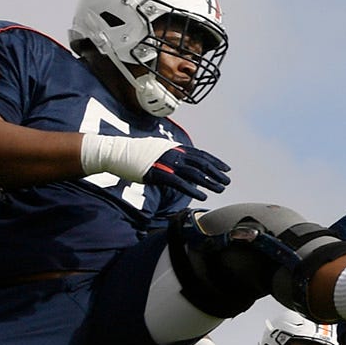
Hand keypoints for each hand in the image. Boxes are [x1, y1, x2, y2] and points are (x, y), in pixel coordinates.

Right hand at [82, 134, 234, 203]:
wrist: (118, 153)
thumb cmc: (137, 152)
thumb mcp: (159, 148)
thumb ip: (172, 154)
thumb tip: (183, 160)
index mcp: (176, 148)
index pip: (201, 155)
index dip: (215, 162)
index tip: (226, 168)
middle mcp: (174, 154)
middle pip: (201, 164)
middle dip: (216, 173)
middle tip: (228, 181)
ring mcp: (167, 164)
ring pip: (194, 174)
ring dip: (209, 182)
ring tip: (220, 189)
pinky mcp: (159, 175)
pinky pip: (180, 183)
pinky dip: (193, 190)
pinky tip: (203, 196)